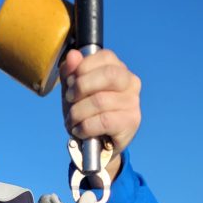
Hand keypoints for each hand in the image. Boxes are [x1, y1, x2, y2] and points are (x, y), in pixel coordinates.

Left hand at [60, 48, 141, 179]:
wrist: (97, 147)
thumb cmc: (86, 113)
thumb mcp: (74, 91)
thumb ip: (71, 73)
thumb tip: (73, 56)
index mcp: (119, 69)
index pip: (105, 56)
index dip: (82, 68)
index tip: (70, 83)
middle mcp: (131, 83)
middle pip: (108, 74)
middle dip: (81, 86)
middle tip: (70, 99)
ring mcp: (133, 103)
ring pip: (101, 100)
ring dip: (78, 112)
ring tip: (72, 120)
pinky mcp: (131, 122)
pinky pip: (104, 121)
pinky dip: (86, 127)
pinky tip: (79, 131)